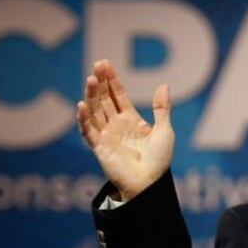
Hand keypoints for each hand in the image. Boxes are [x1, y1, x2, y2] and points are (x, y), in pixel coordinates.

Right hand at [76, 60, 174, 201]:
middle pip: (104, 99)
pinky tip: (82, 105)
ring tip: (91, 80)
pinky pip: (88, 131)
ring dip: (92, 95)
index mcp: (131, 120)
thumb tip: (163, 85)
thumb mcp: (165, 131)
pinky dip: (84, 119)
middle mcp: (116, 125)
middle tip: (97, 65)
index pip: (118, 95)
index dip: (112, 80)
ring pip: (95, 111)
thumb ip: (161, 109)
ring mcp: (106, 135)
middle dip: (100, 82)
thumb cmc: (159, 160)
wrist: (150, 183)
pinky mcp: (99, 147)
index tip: (105, 64)